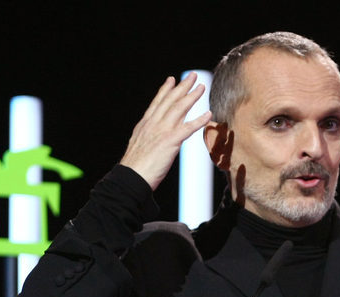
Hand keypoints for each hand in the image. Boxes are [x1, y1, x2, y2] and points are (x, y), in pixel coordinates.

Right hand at [119, 72, 211, 190]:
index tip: (171, 79)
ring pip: (179, 109)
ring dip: (191, 96)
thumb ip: (148, 138)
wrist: (131, 177)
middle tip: (192, 76)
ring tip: (202, 87)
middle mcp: (153, 124)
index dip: (165, 90)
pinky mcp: (170, 142)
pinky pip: (188, 128)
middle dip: (182, 87)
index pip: (157, 103)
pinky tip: (208, 114)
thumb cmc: (135, 168)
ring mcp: (161, 131)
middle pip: (170, 101)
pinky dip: (199, 120)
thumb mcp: (139, 146)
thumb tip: (153, 139)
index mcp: (145, 125)